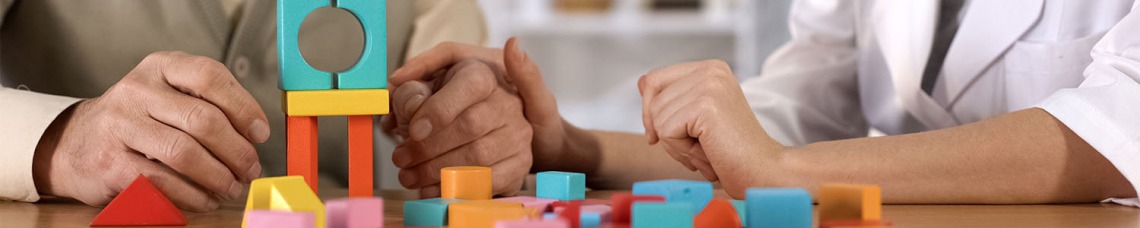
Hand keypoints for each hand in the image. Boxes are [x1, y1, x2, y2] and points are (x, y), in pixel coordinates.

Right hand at [32, 52, 269, 211]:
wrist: (73, 143)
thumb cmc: (137, 120)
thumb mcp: (167, 95)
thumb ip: (207, 104)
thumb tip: (255, 134)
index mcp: (160, 67)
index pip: (210, 76)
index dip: (244, 107)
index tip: (260, 133)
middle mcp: (137, 91)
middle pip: (203, 120)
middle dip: (237, 150)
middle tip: (251, 169)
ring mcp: (120, 126)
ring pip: (185, 153)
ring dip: (218, 176)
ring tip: (232, 187)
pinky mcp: (111, 163)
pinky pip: (163, 182)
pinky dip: (193, 195)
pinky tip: (206, 199)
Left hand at [385, 47, 532, 197]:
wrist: (469, 127)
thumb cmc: (440, 107)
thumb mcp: (422, 89)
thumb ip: (410, 90)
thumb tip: (403, 97)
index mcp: (482, 74)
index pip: (469, 86)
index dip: (440, 109)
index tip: (414, 131)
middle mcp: (507, 102)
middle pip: (471, 125)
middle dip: (430, 146)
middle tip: (401, 158)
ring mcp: (517, 134)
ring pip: (479, 156)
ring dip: (438, 170)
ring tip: (410, 175)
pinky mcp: (518, 162)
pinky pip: (489, 180)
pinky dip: (456, 188)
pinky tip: (431, 189)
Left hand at [638, 60, 783, 197]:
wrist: (764, 172)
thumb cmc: (731, 152)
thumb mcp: (696, 118)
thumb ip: (671, 98)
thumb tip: (642, 83)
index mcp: (711, 68)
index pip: (654, 80)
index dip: (652, 111)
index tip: (664, 134)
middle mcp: (711, 70)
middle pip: (652, 97)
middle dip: (665, 130)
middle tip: (697, 145)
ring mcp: (709, 84)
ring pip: (657, 117)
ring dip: (676, 145)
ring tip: (708, 149)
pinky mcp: (705, 105)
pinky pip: (665, 131)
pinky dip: (682, 151)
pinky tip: (708, 153)